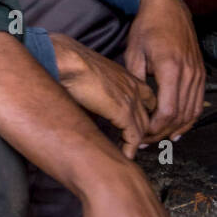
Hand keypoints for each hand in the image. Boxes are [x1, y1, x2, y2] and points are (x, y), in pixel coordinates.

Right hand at [50, 32, 155, 157]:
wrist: (67, 60)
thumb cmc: (70, 62)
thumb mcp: (90, 75)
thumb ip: (98, 91)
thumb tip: (89, 108)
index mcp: (127, 77)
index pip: (148, 99)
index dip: (144, 113)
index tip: (138, 125)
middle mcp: (134, 88)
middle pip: (149, 115)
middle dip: (145, 131)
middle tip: (136, 144)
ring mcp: (131, 100)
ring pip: (143, 128)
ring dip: (138, 142)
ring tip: (130, 153)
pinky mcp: (123, 113)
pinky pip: (134, 136)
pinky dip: (130, 148)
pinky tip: (126, 155)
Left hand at [124, 0, 205, 142]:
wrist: (168, 8)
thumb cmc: (147, 28)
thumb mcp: (133, 52)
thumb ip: (135, 78)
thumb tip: (132, 103)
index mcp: (170, 68)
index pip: (168, 109)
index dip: (156, 127)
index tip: (142, 134)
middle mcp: (188, 73)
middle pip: (180, 114)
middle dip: (163, 132)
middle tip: (146, 141)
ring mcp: (197, 73)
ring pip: (192, 111)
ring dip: (176, 128)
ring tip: (159, 139)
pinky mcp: (200, 72)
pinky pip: (198, 102)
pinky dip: (189, 118)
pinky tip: (178, 128)